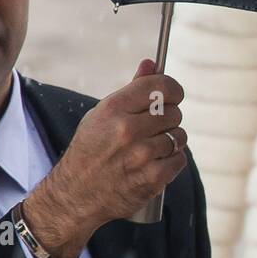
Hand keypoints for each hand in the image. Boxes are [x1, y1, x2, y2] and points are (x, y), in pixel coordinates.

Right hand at [23, 58, 188, 257]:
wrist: (77, 194)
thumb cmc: (91, 151)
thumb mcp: (102, 115)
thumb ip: (131, 90)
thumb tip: (151, 63)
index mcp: (114, 109)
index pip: (160, 86)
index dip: (173, 90)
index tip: (173, 96)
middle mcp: (128, 130)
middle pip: (173, 112)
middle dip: (169, 119)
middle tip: (155, 129)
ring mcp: (141, 156)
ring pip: (179, 137)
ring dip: (172, 141)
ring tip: (154, 148)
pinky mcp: (151, 178)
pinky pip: (179, 160)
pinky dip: (173, 161)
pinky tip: (158, 162)